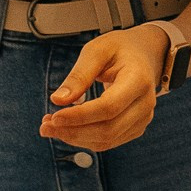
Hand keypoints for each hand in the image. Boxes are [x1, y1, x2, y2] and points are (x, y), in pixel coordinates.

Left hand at [39, 25, 169, 150]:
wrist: (145, 54)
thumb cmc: (120, 49)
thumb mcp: (97, 50)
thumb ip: (79, 75)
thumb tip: (58, 100)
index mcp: (138, 80)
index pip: (108, 107)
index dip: (80, 116)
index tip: (54, 116)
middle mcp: (145, 102)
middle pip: (108, 129)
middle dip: (72, 131)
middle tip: (45, 126)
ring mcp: (143, 118)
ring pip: (107, 140)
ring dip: (75, 138)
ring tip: (51, 127)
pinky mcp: (136, 127)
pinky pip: (109, 141)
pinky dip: (85, 139)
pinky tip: (68, 129)